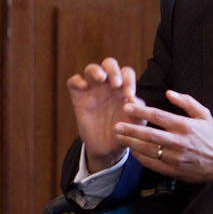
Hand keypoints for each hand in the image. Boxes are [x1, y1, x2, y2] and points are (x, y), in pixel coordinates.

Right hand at [66, 57, 140, 172]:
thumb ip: (139, 113)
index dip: (128, 80)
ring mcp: (92, 90)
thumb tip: (133, 100)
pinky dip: (77, 80)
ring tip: (101, 78)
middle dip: (113, 69)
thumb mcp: (136, 125)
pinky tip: (84, 87)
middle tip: (116, 83)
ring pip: (91, 69)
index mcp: (123, 89)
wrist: (106, 149)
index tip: (128, 95)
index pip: (126, 73)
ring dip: (96, 70)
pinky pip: (73, 81)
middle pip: (109, 64)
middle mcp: (107, 86)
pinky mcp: (78, 97)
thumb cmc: (123, 133)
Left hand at [114, 89, 212, 183]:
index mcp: (186, 126)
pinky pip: (151, 163)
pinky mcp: (173, 170)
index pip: (159, 116)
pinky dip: (140, 157)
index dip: (141, 111)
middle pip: (149, 135)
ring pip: (148, 150)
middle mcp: (179, 142)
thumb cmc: (212, 137)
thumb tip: (169, 93)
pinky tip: (132, 150)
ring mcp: (175, 158)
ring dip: (131, 143)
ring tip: (119, 136)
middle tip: (117, 125)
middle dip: (130, 129)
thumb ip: (187, 102)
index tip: (127, 106)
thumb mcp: (204, 115)